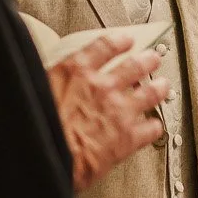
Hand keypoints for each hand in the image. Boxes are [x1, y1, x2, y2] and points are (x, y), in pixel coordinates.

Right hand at [49, 32, 168, 189]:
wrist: (43, 158)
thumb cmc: (35, 127)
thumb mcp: (35, 88)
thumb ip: (49, 77)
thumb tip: (44, 69)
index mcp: (76, 71)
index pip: (104, 46)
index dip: (118, 42)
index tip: (125, 40)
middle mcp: (102, 86)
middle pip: (133, 66)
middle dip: (146, 60)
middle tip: (153, 58)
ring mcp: (119, 111)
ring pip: (149, 93)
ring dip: (159, 88)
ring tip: (163, 86)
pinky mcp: (128, 138)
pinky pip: (150, 128)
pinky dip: (154, 126)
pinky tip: (155, 126)